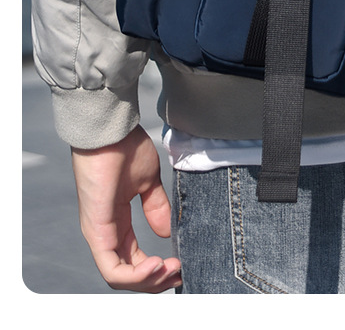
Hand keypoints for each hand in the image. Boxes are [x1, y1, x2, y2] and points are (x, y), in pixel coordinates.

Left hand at [71, 125, 181, 291]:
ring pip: (119, 277)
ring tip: (170, 269)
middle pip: (127, 274)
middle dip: (155, 281)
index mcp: (116, 222)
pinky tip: (156, 265)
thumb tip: (166, 233)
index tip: (180, 265)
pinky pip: (111, 267)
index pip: (133, 260)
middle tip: (179, 272)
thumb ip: (156, 207)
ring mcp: (98, 233)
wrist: (110, 129)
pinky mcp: (96, 230)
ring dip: (148, 280)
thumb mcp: (148, 181)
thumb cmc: (125, 147)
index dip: (156, 269)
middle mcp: (105, 233)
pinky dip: (135, 275)